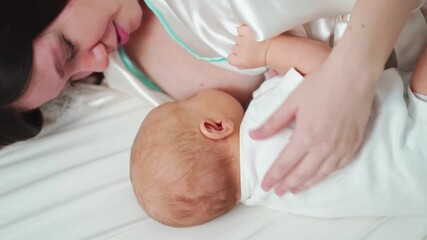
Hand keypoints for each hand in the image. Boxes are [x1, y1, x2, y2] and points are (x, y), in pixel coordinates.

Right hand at [227, 25, 269, 68]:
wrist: (275, 49)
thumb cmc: (265, 57)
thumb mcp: (251, 65)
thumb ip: (241, 63)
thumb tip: (235, 58)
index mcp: (240, 61)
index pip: (230, 58)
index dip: (235, 55)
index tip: (242, 54)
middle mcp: (240, 51)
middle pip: (234, 47)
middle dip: (241, 46)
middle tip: (250, 46)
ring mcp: (243, 41)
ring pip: (237, 37)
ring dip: (243, 37)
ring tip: (252, 39)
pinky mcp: (246, 31)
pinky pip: (240, 29)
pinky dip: (244, 29)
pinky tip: (250, 32)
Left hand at [251, 59, 376, 195]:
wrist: (353, 75)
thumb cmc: (320, 84)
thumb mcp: (291, 102)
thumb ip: (272, 123)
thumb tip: (253, 136)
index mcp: (306, 136)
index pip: (285, 164)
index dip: (273, 177)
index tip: (264, 186)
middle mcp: (324, 147)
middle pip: (302, 174)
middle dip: (287, 185)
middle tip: (277, 192)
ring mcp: (341, 147)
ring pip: (321, 174)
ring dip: (306, 184)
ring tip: (294, 190)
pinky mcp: (354, 144)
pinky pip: (338, 167)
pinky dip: (326, 175)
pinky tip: (319, 177)